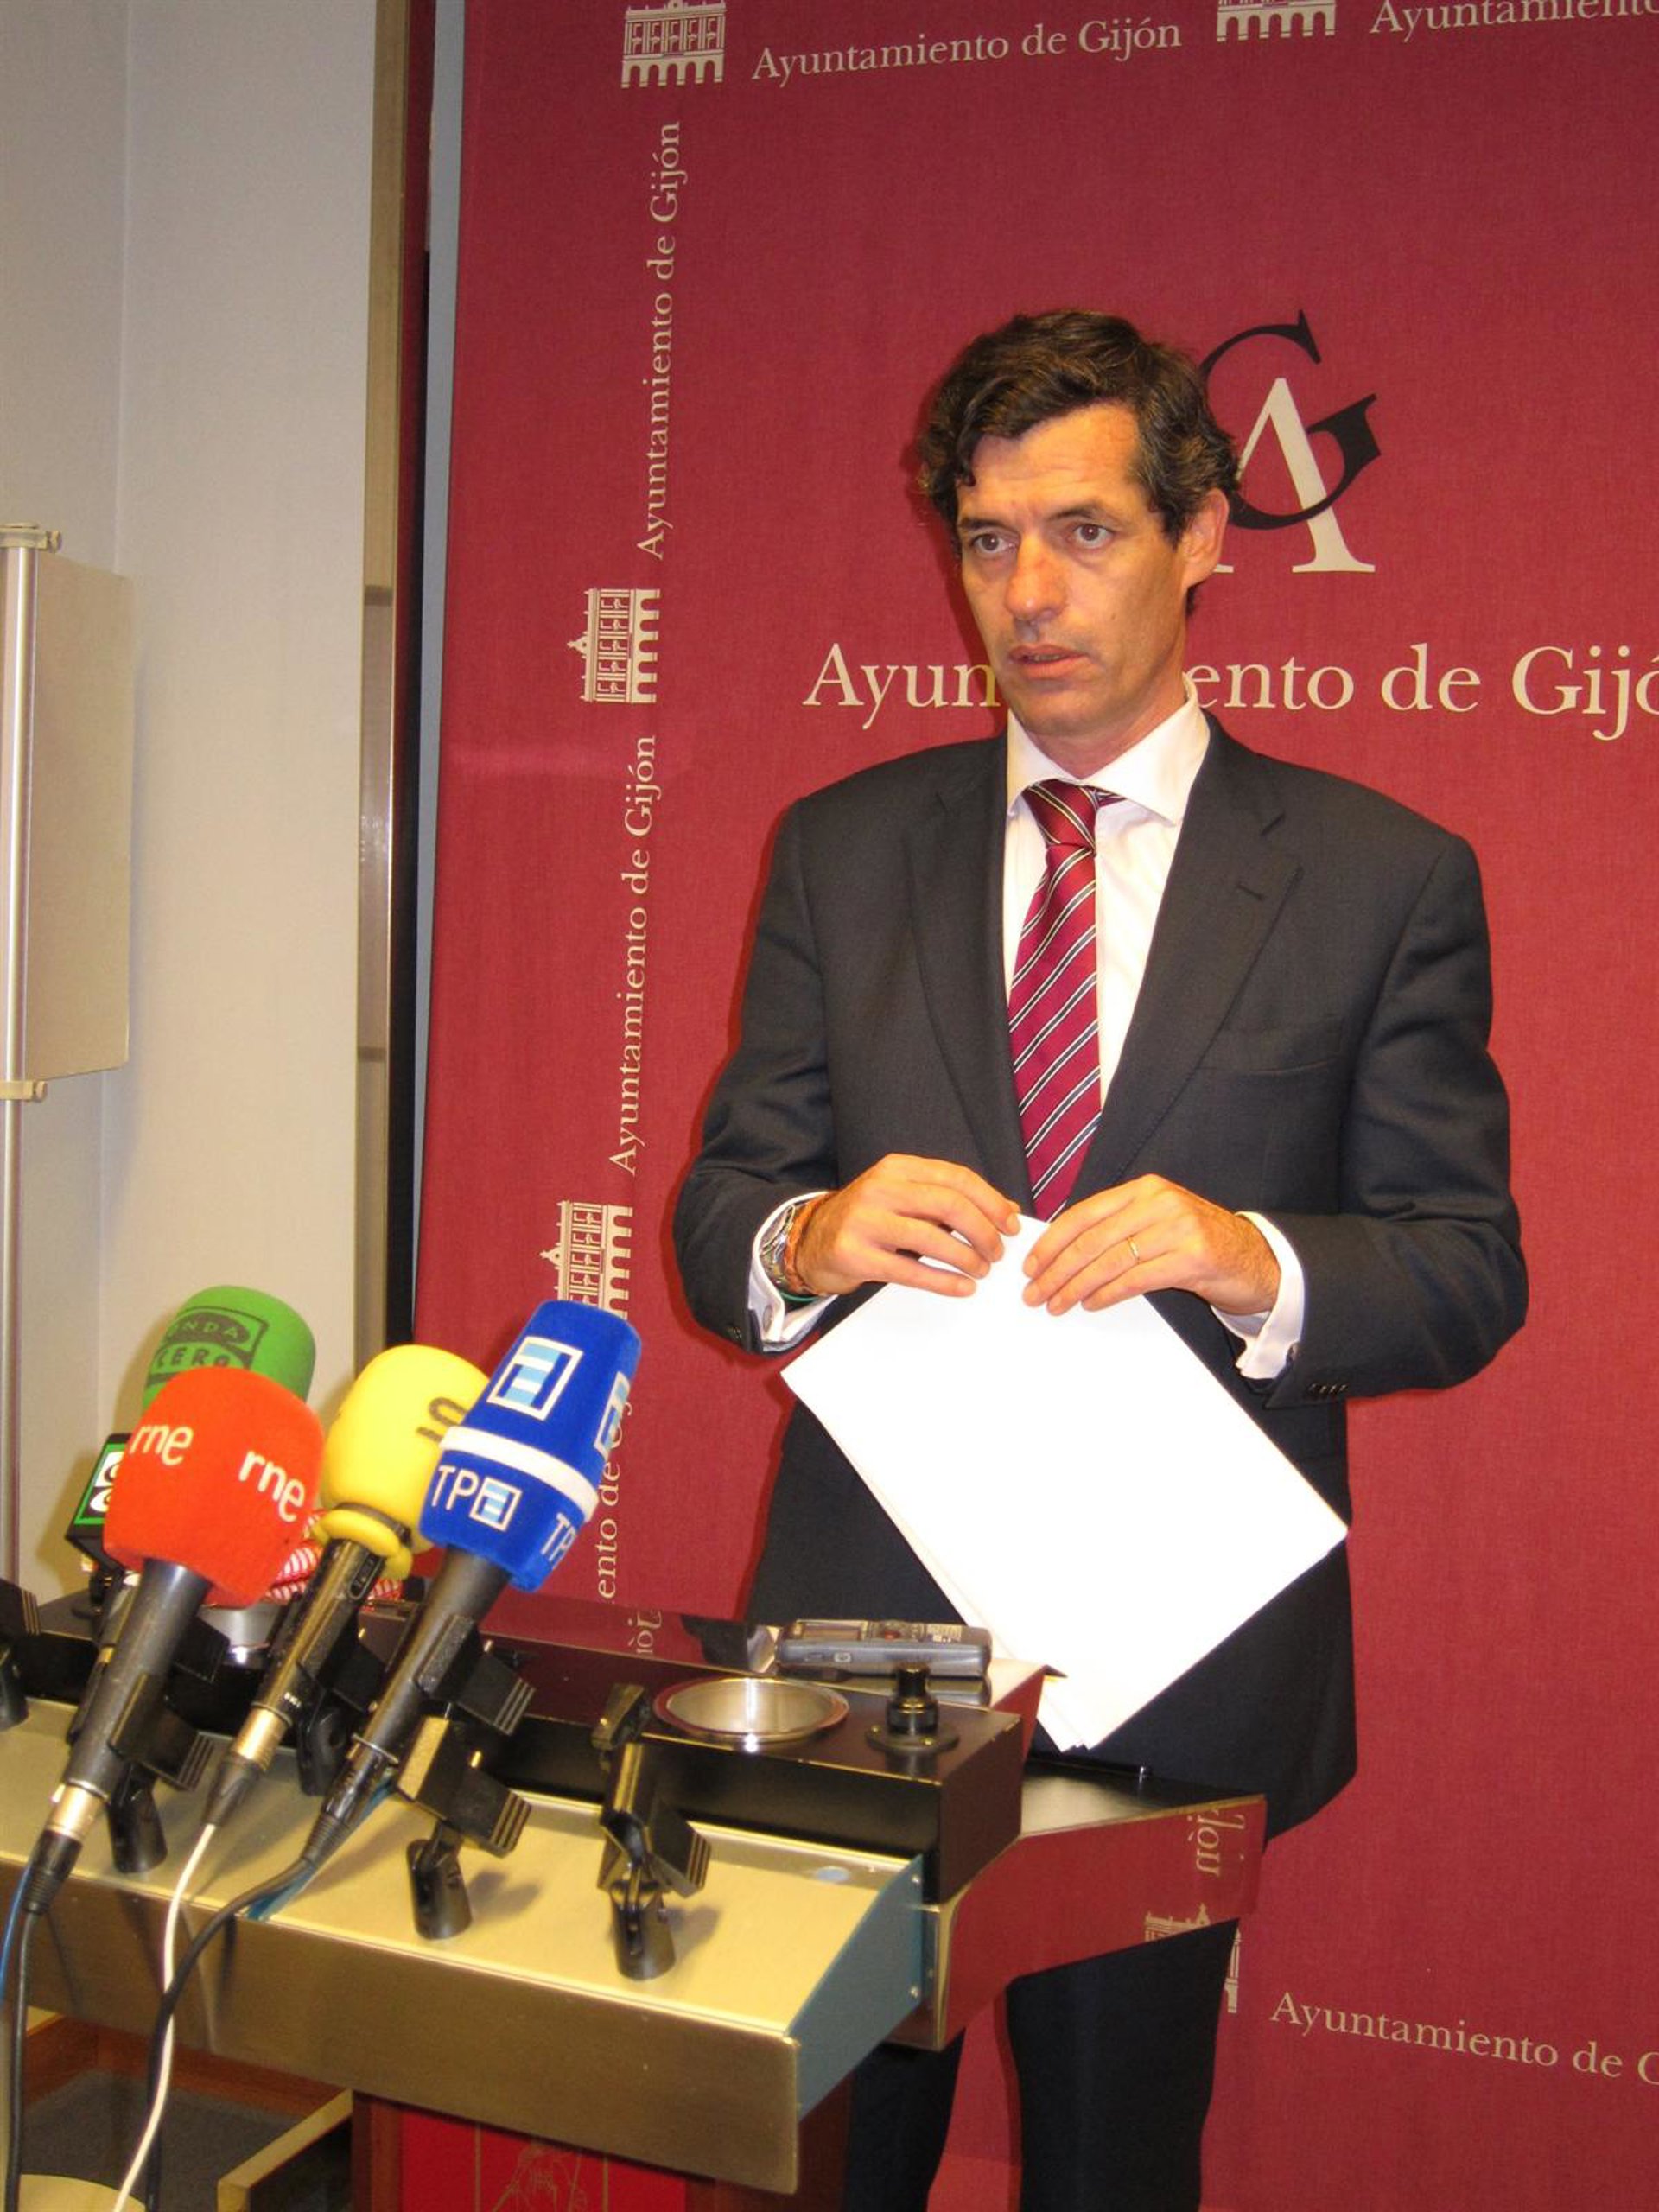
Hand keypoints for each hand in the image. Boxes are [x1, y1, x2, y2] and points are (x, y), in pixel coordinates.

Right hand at [792, 1155, 1020, 1298]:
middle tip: (997, 1252)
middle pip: (948, 1204)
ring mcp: (864, 1222)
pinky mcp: (855, 1255)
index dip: (990, 1202)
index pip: (956, 1178)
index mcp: (896, 1168)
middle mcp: (879, 1189)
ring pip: (931, 1238)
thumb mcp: (905, 1198)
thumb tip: (1007, 1211)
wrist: (811, 1241)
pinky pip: (909, 1271)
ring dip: (966, 1258)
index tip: (1010, 1224)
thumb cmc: (868, 1220)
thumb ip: (951, 1200)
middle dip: (982, 1231)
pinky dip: (943, 1282)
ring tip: (981, 1270)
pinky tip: (963, 1288)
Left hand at [1022, 1175, 1279, 1317]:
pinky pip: (1137, 1278)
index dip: (1052, 1241)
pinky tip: (1090, 1303)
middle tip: (1035, 1293)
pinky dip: (1107, 1293)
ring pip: (1110, 1260)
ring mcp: (1178, 1228)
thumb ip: (1120, 1228)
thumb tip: (1064, 1252)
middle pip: (1092, 1239)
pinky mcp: (1193, 1257)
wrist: (1258, 1261)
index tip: (1030, 1264)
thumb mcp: (1159, 1223)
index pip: (1085, 1214)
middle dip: (1057, 1270)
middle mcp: (1160, 1202)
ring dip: (1075, 1286)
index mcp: (1146, 1190)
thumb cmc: (1201, 1245)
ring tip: (1056, 1304)